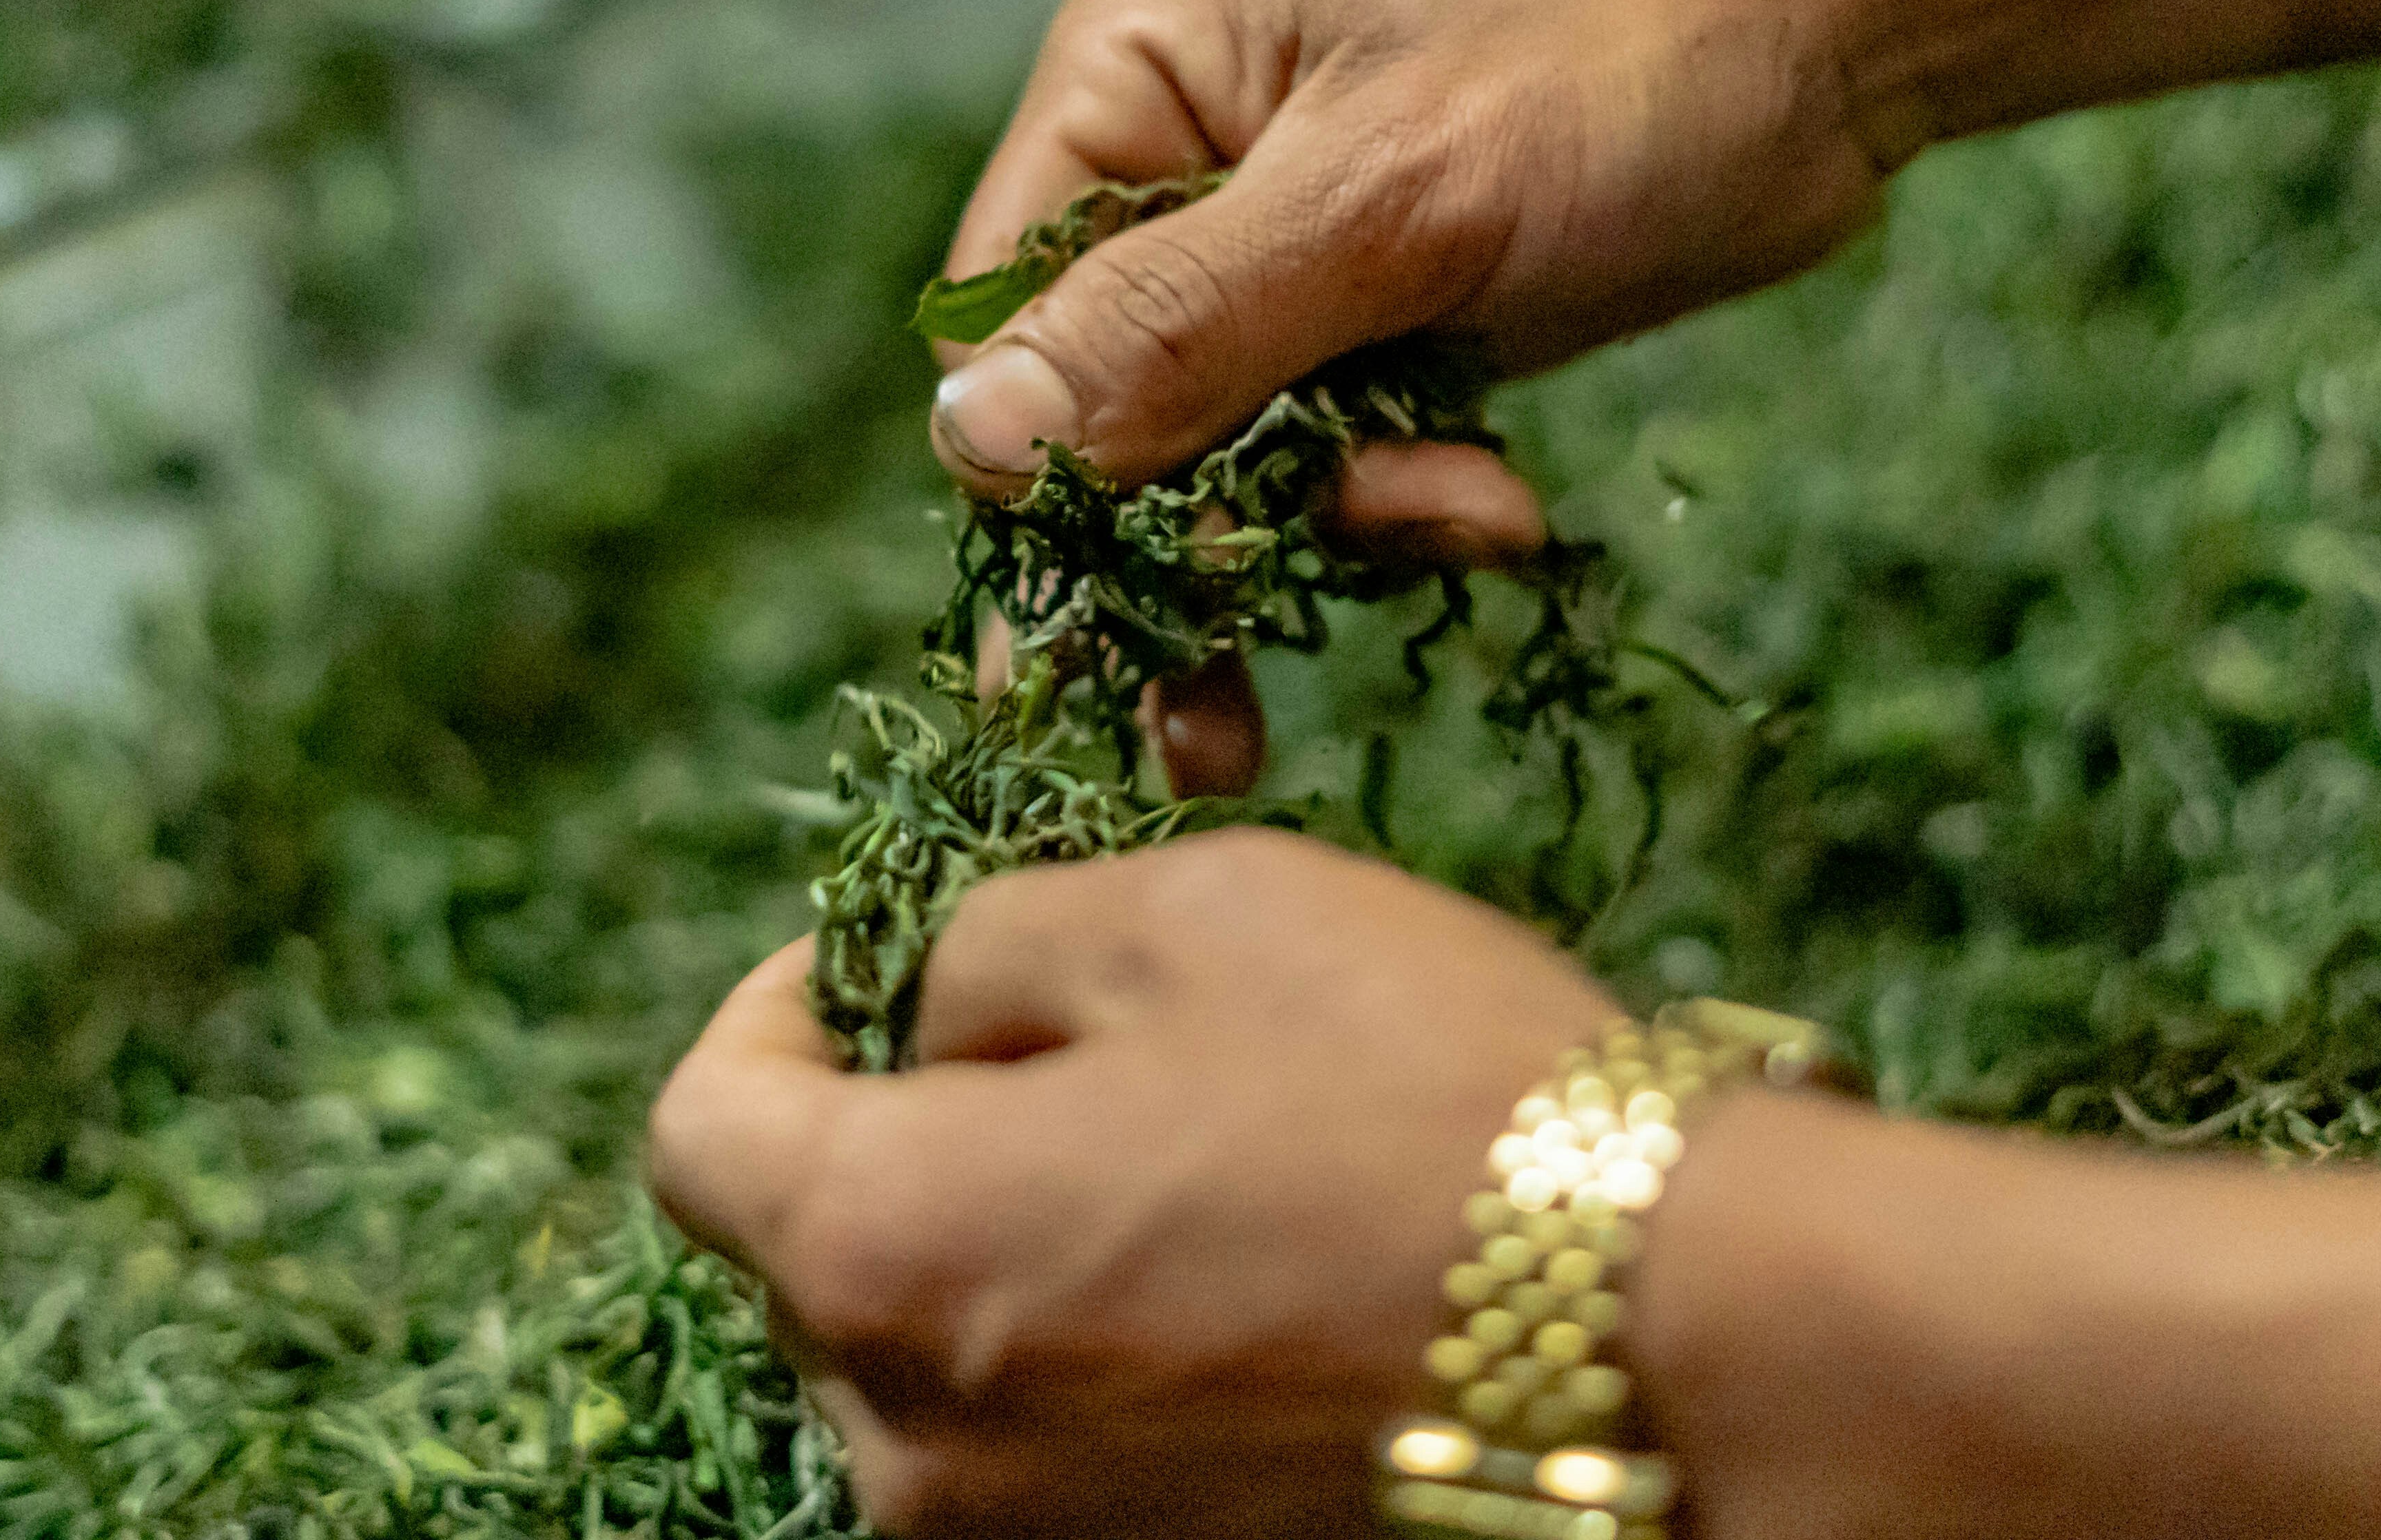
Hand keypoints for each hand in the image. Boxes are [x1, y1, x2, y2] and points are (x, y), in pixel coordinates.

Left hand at [646, 829, 1621, 1538]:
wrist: (1683, 1340)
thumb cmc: (1422, 1090)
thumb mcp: (1184, 914)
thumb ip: (984, 948)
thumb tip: (926, 1016)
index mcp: (878, 1251)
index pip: (697, 1133)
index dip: (767, 1013)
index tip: (870, 961)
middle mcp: (908, 1455)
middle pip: (819, 1266)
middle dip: (906, 1139)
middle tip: (1067, 1048)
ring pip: (941, 1376)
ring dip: (1012, 1261)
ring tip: (1189, 1173)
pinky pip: (1058, 1465)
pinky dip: (1106, 1371)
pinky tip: (1248, 1291)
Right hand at [934, 0, 1922, 788]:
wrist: (1854, 21)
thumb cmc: (1626, 54)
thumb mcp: (1397, 196)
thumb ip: (1183, 325)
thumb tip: (973, 443)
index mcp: (1134, 69)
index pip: (1004, 323)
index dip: (1048, 491)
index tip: (1116, 633)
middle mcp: (1182, 147)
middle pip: (1105, 410)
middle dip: (1197, 546)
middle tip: (1218, 735)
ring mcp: (1287, 228)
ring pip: (1223, 455)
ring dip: (1330, 533)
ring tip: (1473, 529)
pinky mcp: (1386, 300)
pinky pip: (1335, 452)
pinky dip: (1405, 504)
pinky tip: (1505, 514)